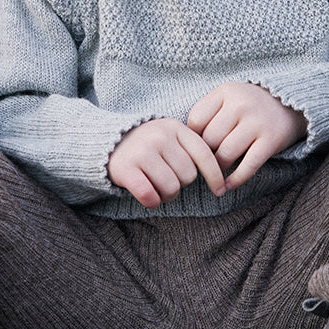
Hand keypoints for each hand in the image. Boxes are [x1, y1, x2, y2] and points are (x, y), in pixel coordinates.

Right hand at [107, 118, 225, 208]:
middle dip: (181, 184)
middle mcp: (160, 136)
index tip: (220, 190)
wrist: (108, 143)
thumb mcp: (170, 137)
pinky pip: (150, 195)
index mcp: (175, 128)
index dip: (215, 175)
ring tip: (156, 186)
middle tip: (167, 179)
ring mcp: (142, 151)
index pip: (204, 154)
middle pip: (188, 176)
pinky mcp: (126, 168)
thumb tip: (219, 176)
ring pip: (171, 188)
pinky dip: (152, 201)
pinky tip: (147, 195)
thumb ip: (191, 149)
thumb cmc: (148, 145)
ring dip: (166, 195)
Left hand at [187, 82, 307, 191]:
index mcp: (226, 91)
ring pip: (226, 154)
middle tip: (208, 161)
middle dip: (206, 155)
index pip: (196, 119)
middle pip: (209, 139)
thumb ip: (209, 112)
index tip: (198, 145)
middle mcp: (241, 104)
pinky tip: (228, 185)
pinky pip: (248, 166)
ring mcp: (257, 122)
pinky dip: (235, 180)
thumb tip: (186, 143)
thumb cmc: (250, 105)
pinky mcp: (271, 140)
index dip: (193, 137)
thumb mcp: (229, 97)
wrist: (290, 104)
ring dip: (219, 168)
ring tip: (219, 170)